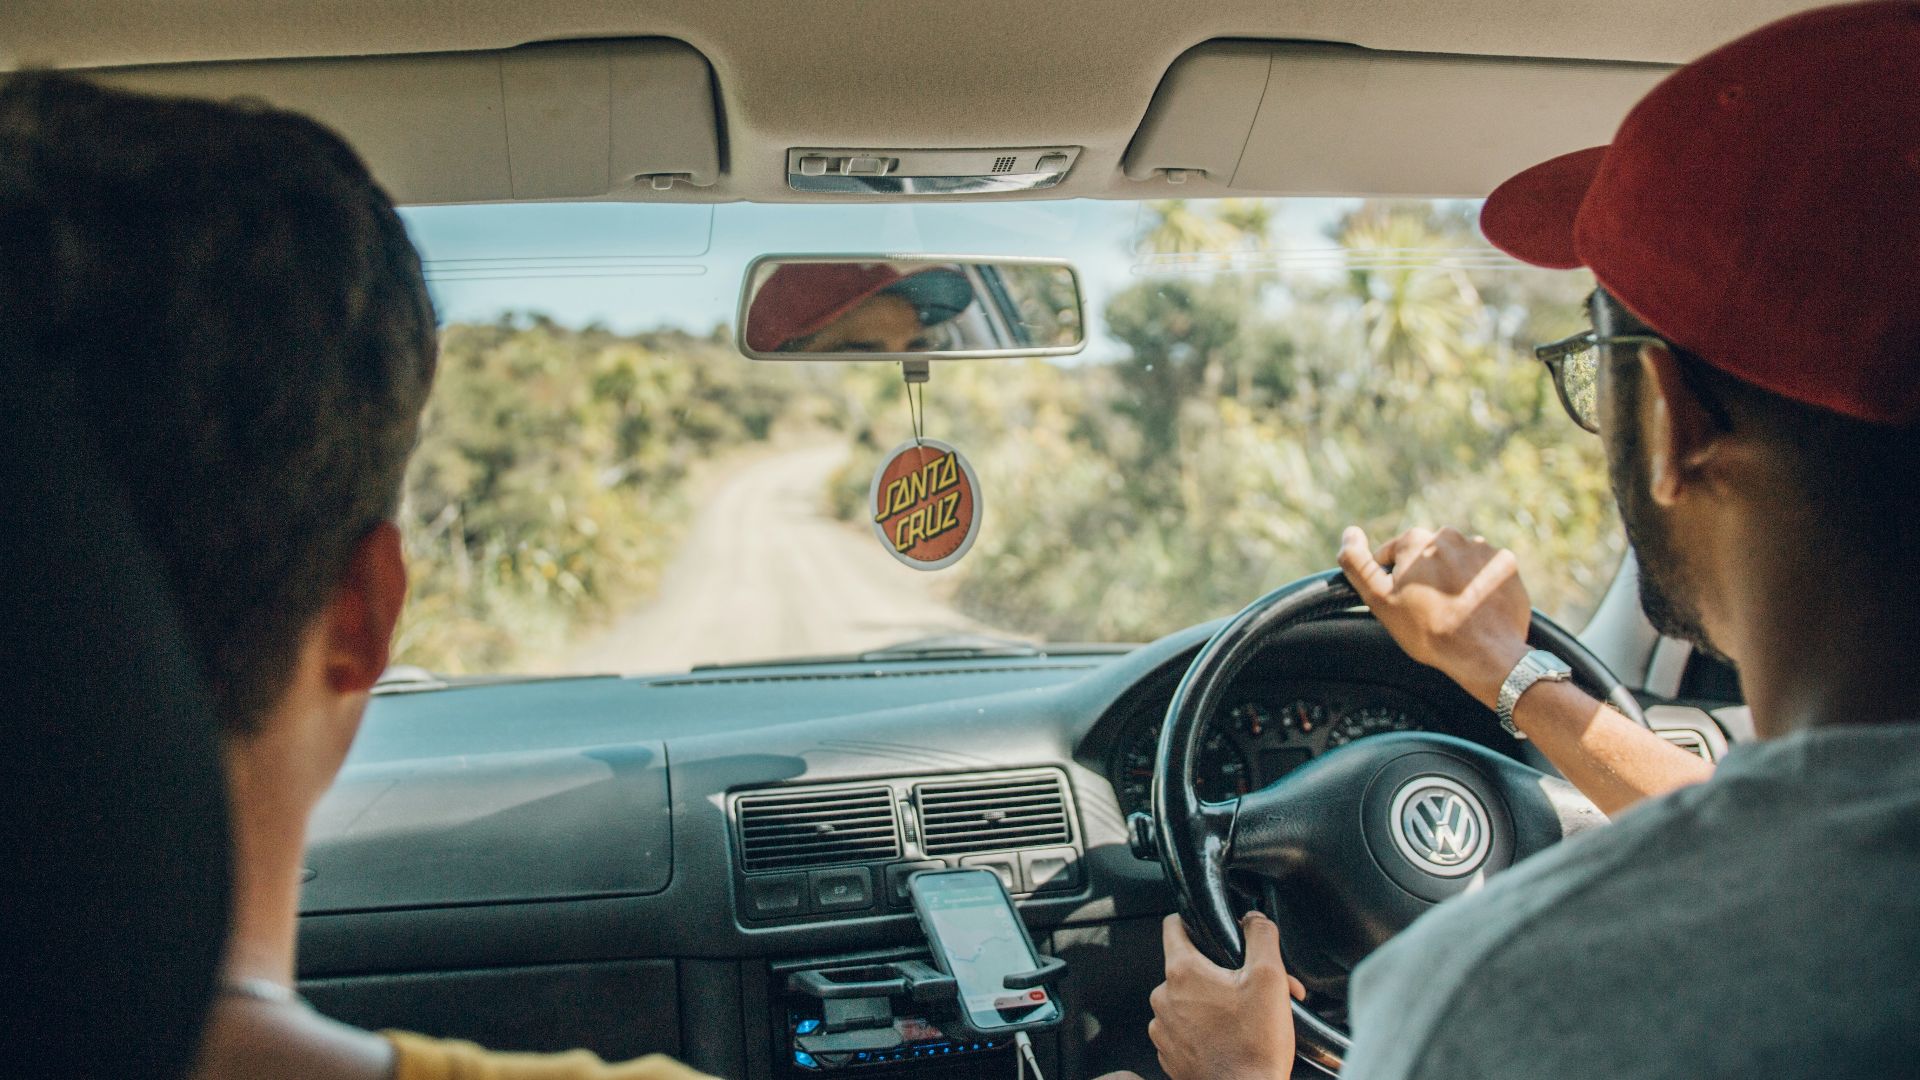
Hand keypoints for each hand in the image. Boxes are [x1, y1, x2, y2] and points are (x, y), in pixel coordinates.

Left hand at [1148, 912, 1304, 1079]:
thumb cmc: (1254, 1046)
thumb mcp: (1270, 978)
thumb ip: (1261, 936)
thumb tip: (1253, 918)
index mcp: (1183, 972)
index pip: (1173, 926)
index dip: (1192, 921)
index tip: (1207, 928)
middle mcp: (1164, 998)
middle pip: (1189, 968)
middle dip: (1220, 974)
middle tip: (1249, 989)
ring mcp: (1163, 1028)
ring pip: (1188, 1000)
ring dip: (1214, 1003)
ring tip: (1245, 1017)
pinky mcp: (1169, 1053)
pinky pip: (1184, 1029)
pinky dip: (1205, 1029)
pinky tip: (1231, 1037)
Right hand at [1337, 525, 1531, 709]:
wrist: (1486, 653)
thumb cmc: (1428, 630)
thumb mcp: (1379, 600)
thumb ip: (1357, 564)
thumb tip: (1349, 533)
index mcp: (1416, 540)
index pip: (1392, 555)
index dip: (1392, 581)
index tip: (1403, 604)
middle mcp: (1450, 535)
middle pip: (1426, 557)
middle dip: (1424, 578)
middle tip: (1429, 610)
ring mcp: (1481, 548)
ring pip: (1456, 562)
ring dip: (1452, 579)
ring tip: (1456, 610)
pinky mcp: (1505, 563)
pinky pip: (1484, 570)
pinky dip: (1479, 585)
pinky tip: (1476, 607)